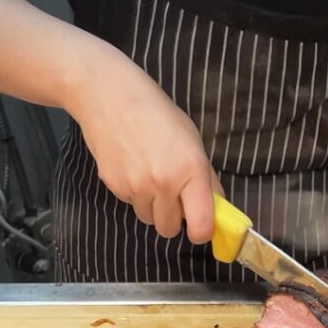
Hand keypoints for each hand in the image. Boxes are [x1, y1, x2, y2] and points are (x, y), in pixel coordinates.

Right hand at [65, 50, 218, 243]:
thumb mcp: (193, 142)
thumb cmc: (158, 115)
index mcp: (191, 171)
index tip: (199, 227)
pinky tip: (132, 166)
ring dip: (152, 206)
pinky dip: (133, 193)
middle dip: (173, 219)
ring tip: (149, 175)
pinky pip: (130, 203)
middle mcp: (164, 183)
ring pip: (148, 219)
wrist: (109, 95)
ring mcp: (136, 186)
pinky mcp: (114, 185)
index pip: (200, 227)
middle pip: (170, 230)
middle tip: (172, 197)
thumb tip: (218, 210)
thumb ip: (206, 180)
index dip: (201, 232)